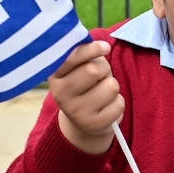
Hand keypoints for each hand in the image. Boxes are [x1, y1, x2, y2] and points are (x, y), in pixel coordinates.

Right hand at [46, 40, 120, 155]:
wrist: (82, 120)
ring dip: (112, 86)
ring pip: (111, 86)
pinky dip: (117, 102)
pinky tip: (106, 106)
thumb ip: (84, 53)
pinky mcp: (94, 125)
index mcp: (55, 76)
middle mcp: (60, 95)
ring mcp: (76, 112)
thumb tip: (103, 47)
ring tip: (102, 91)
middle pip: (94, 70)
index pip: (73, 57)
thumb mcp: (78, 67)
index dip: (92, 49)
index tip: (106, 47)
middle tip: (99, 76)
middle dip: (104, 69)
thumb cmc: (84, 83)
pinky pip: (118, 104)